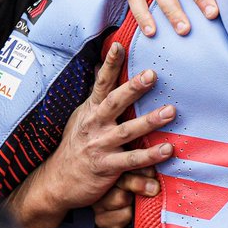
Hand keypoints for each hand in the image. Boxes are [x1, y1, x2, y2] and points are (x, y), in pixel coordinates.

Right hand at [9, 44, 175, 227]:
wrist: (57, 181)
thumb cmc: (76, 144)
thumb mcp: (82, 116)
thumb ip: (97, 95)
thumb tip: (102, 65)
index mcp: (91, 110)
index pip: (101, 83)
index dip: (110, 64)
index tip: (119, 45)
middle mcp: (94, 125)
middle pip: (115, 102)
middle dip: (133, 88)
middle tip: (152, 74)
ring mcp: (100, 145)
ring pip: (127, 131)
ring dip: (149, 121)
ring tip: (170, 111)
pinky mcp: (106, 167)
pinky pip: (131, 160)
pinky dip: (150, 155)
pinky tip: (167, 150)